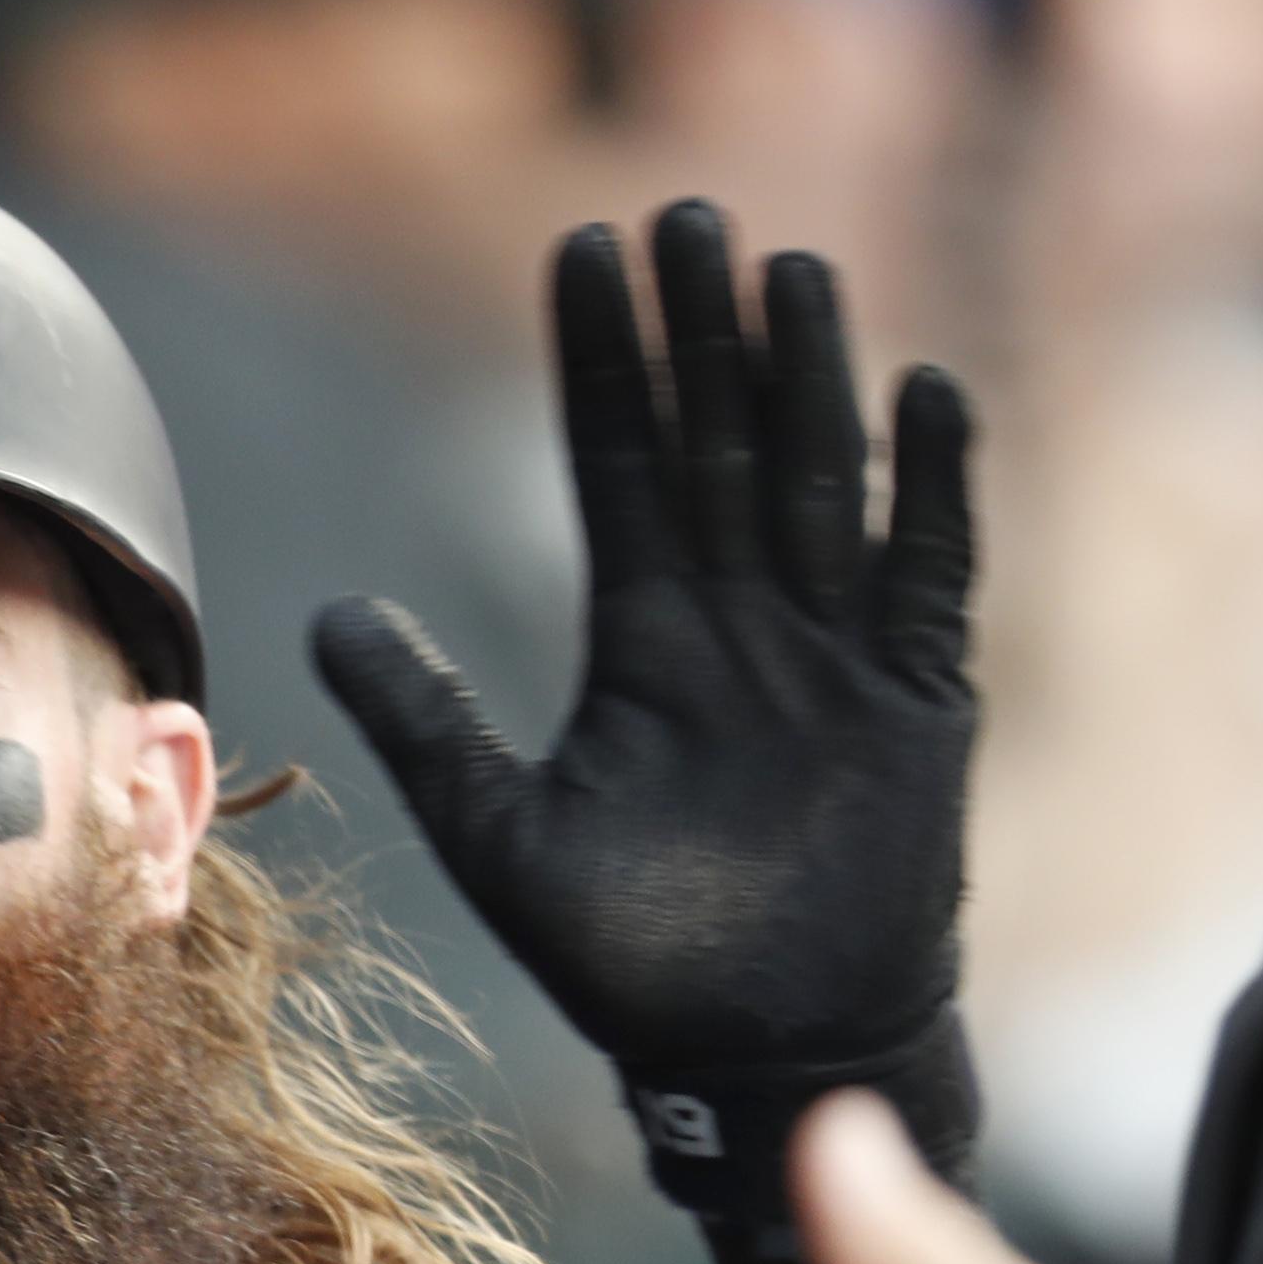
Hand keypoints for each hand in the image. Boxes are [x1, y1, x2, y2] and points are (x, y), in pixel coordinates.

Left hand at [311, 207, 977, 1122]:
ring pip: (823, 477)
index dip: (601, 360)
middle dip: (703, 330)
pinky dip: (935, 486)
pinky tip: (926, 392)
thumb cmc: (637, 960)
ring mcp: (833, 651)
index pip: (618, 461)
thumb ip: (426, 724)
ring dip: (809, 375)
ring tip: (791, 266)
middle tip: (685, 211)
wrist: (761, 1052)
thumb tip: (327, 615)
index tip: (581, 247)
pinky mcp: (917, 697)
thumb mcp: (503, 836)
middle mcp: (741, 620)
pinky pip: (930, 569)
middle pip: (722, 439)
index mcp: (646, 635)